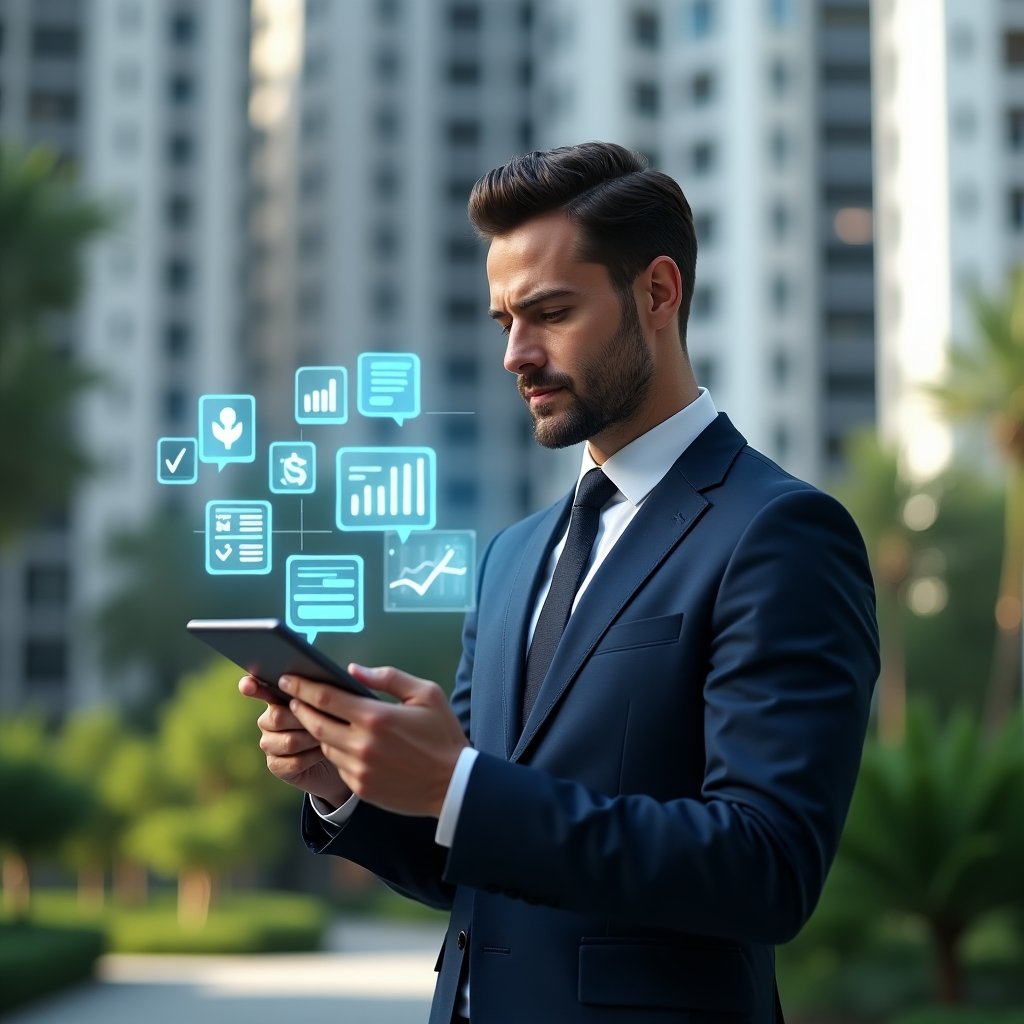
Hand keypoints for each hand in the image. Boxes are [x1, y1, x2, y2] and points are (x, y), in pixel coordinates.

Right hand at [238, 675, 352, 808]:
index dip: (252, 686)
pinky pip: (293, 762)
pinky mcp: (276, 766)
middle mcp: (268, 720)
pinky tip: (323, 753)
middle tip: (327, 719)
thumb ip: (326, 691)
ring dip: (312, 739)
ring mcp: (270, 744)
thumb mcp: (334, 704)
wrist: (341, 758)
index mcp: (279, 698)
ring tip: (329, 737)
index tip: (247, 684)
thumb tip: (338, 674)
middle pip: (277, 717)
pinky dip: (313, 757)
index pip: (259, 689)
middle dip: (304, 719)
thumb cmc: (337, 724)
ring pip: (288, 741)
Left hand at [278, 665, 468, 817]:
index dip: (302, 687)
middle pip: (315, 723)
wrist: (453, 784)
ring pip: (324, 745)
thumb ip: (388, 678)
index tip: (288, 678)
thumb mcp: (426, 694)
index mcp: (377, 717)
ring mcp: (359, 769)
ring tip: (318, 718)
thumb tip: (353, 670)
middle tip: (293, 697)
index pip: (326, 698)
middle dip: (300, 707)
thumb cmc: (442, 735)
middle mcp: (362, 745)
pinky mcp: (361, 787)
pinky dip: (336, 751)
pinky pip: (338, 765)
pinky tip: (343, 742)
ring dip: (318, 730)